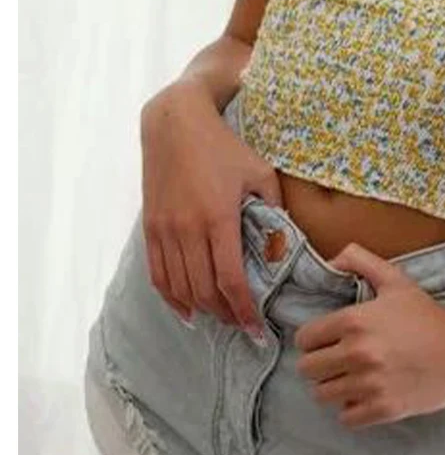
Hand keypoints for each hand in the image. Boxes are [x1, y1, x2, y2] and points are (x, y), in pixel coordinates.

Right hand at [139, 81, 282, 337]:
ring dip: (201, 310)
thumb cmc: (224, 147)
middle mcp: (187, 229)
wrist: (176, 124)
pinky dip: (172, 298)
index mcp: (218, 218)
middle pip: (204, 291)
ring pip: (180, 288)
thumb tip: (283, 248)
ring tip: (222, 319)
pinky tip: (187, 310)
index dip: (244, 311)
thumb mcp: (260, 173)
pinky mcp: (150, 228)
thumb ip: (273, 211)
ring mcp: (165, 230)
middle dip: (226, 315)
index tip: (257, 330)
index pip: (230, 280)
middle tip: (243, 327)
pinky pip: (158, 274)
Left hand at [293, 242, 444, 428]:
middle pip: (307, 369)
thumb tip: (331, 261)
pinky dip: (351, 408)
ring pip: (322, 395)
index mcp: (354, 321)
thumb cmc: (428, 314)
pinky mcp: (382, 409)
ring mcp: (369, 384)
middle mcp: (356, 354)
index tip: (325, 339)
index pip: (304, 339)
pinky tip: (364, 394)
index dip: (312, 338)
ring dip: (333, 386)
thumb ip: (359, 261)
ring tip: (349, 377)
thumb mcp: (395, 280)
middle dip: (319, 362)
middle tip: (336, 359)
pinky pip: (346, 417)